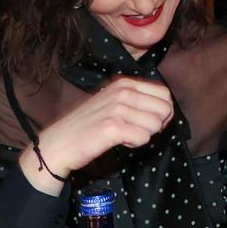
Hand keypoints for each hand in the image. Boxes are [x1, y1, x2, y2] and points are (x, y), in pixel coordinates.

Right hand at [19, 76, 172, 193]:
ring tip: (122, 135)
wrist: (60, 142)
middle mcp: (123, 91)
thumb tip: (166, 109)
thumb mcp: (113, 102)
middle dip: (156, 125)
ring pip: (156, 125)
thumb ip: (137, 100)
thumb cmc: (88, 125)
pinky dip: (134, 144)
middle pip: (164, 109)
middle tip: (134, 130)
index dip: (162, 112)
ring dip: (143, 135)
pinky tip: (118, 141)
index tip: (147, 122)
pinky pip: (144, 137)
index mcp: (125, 83)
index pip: (164, 94)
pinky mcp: (114, 126)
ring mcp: (118, 108)